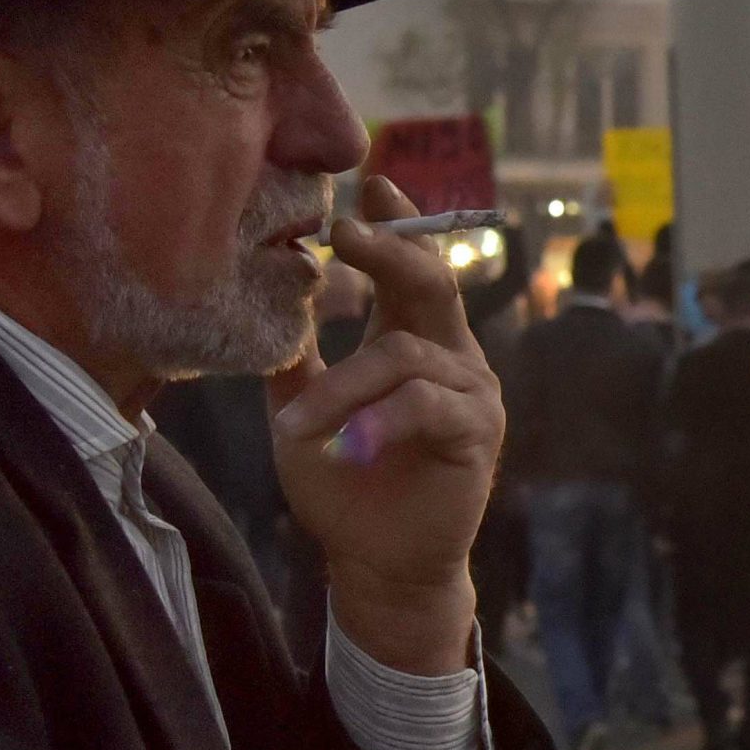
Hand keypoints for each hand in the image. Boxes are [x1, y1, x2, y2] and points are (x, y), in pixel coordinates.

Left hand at [271, 176, 501, 673]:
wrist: (378, 565)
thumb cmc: (344, 487)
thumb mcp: (304, 414)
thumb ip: (296, 359)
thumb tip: (273, 294)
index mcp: (412, 340)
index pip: (411, 266)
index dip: (397, 224)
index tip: (371, 185)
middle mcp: (450, 355)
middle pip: (430, 282)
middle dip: (389, 250)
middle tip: (344, 230)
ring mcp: (471, 392)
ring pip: (406, 354)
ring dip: (343, 389)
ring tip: (295, 430)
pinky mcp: (477, 432)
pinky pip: (428, 405)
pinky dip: (382, 420)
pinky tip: (351, 445)